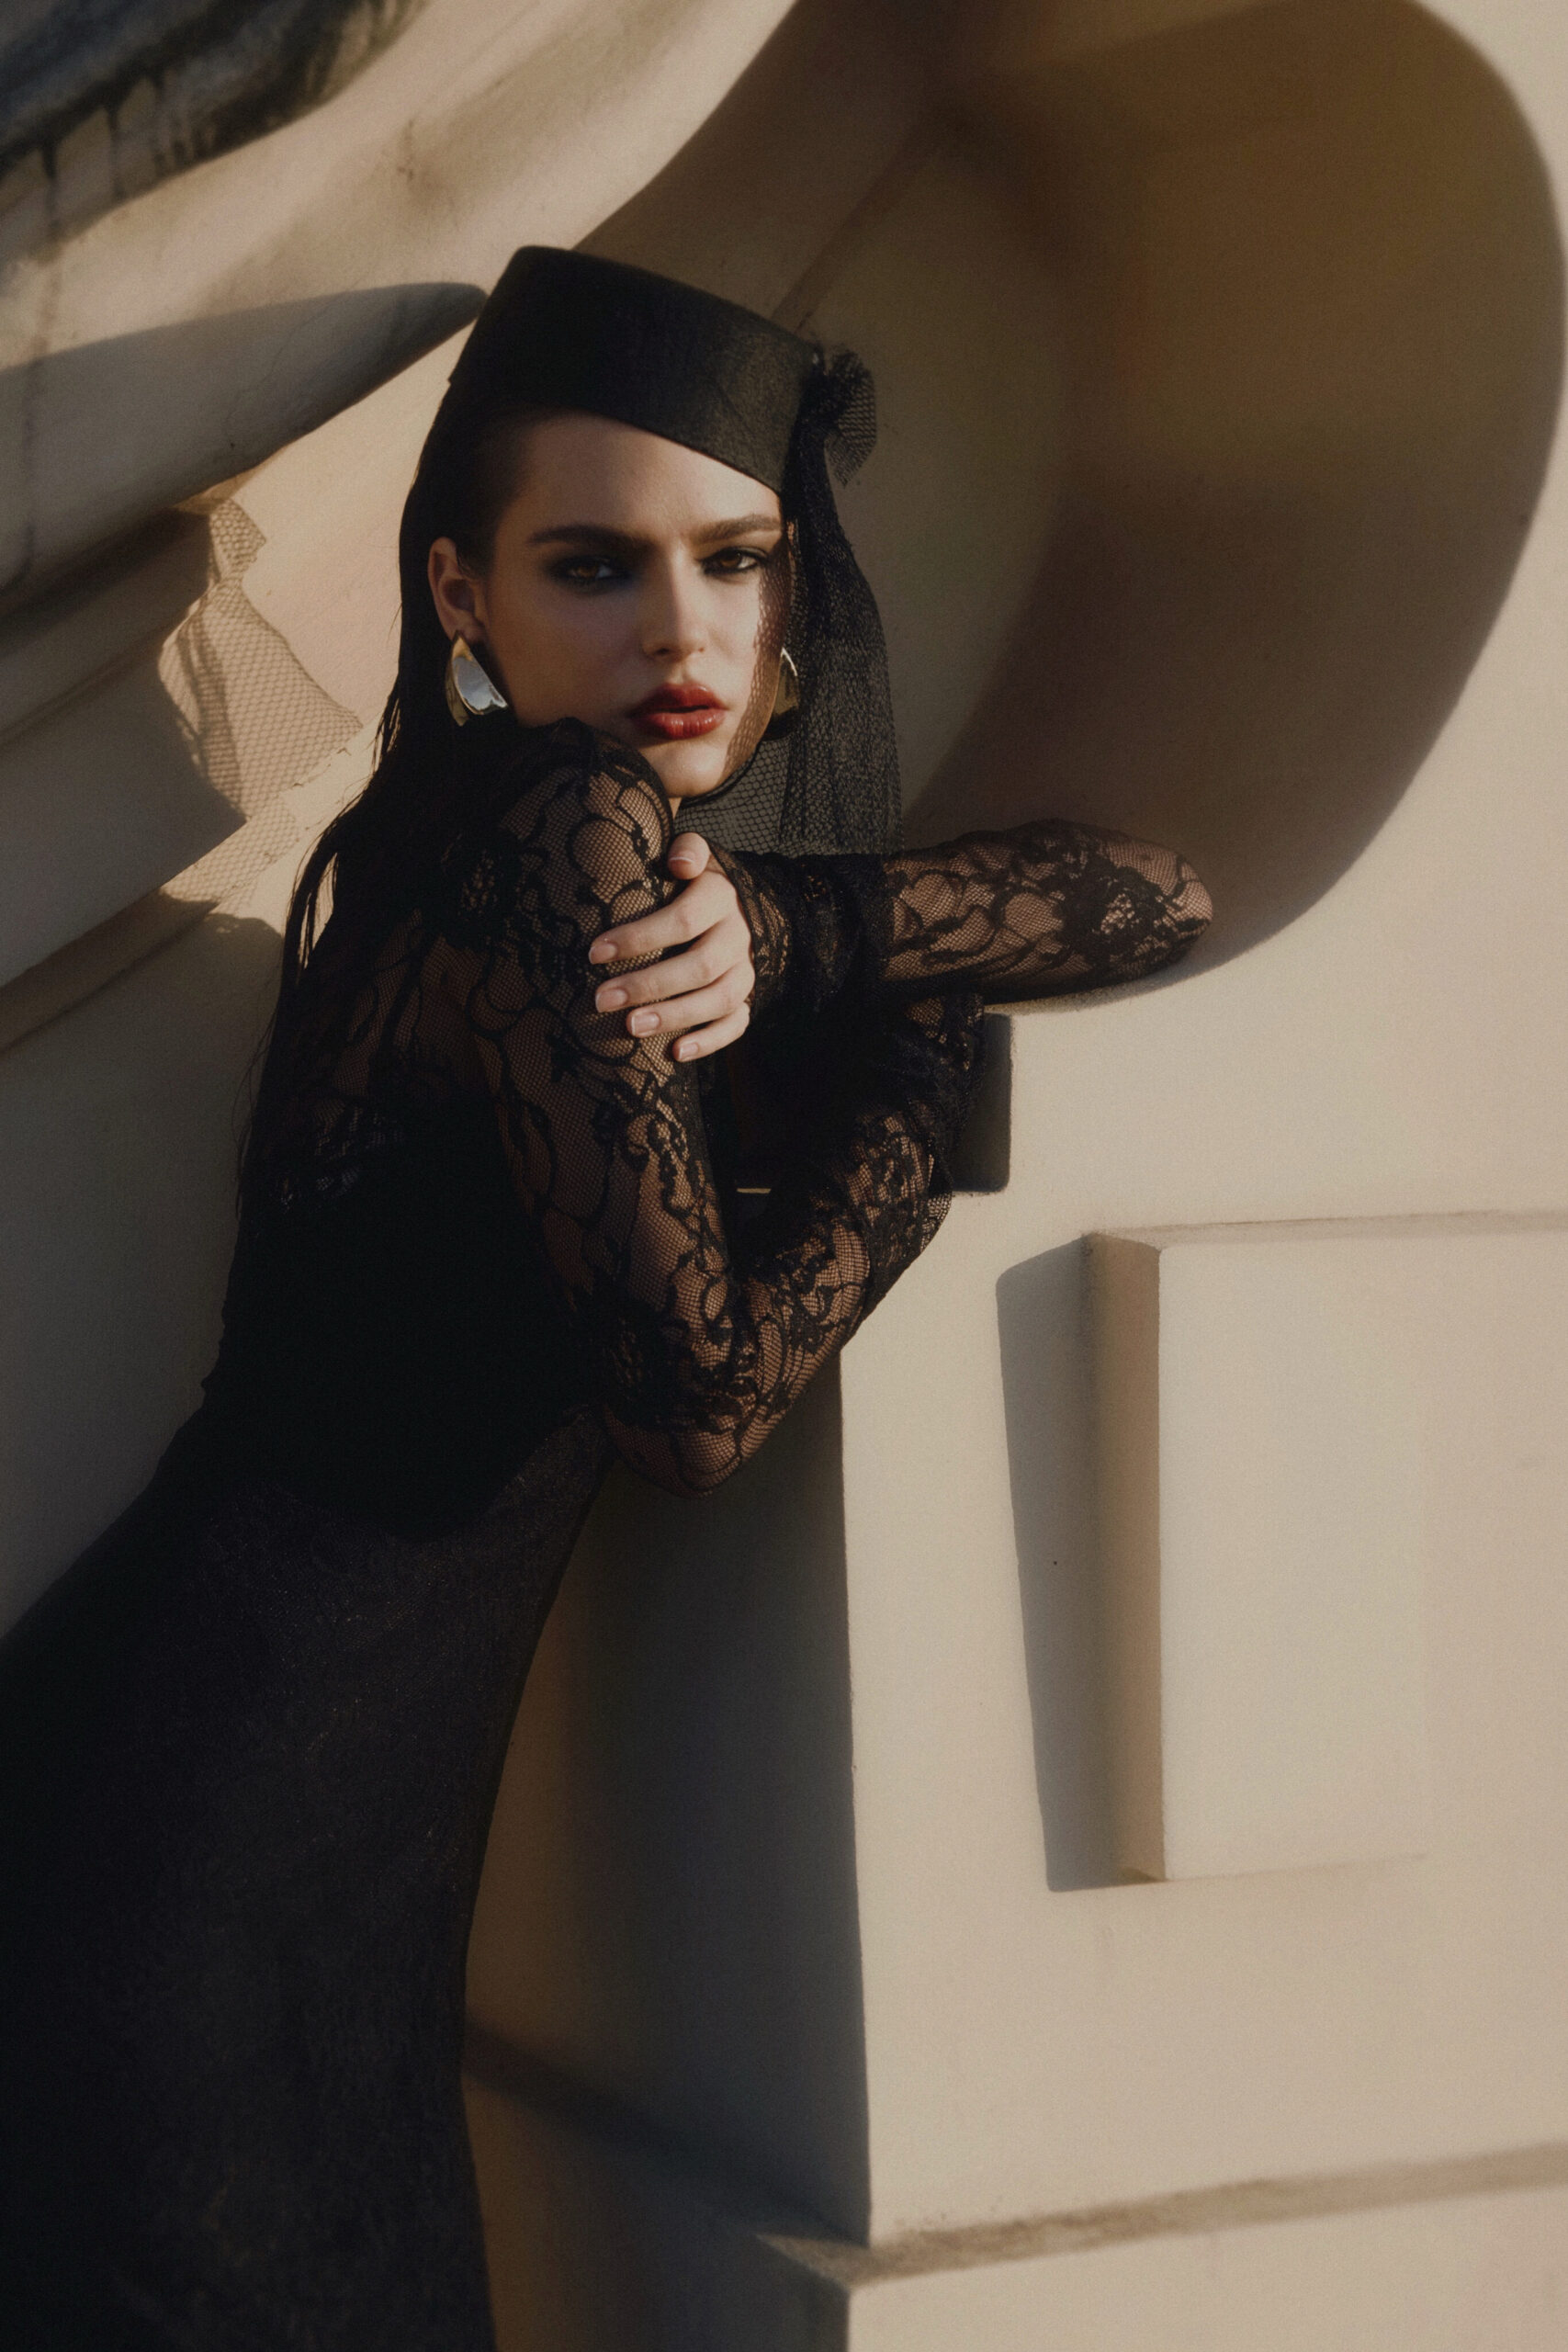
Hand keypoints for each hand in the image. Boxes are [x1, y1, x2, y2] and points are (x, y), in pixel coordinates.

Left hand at [588, 832, 753, 1060]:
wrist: (730, 904)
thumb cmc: (687, 881)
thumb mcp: (689, 854)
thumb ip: (686, 850)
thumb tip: (679, 863)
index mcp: (720, 897)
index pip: (683, 919)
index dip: (639, 937)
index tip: (594, 954)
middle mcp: (738, 935)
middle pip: (700, 965)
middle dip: (649, 985)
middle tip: (602, 1000)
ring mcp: (745, 969)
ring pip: (721, 999)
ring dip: (675, 1016)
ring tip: (631, 1028)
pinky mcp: (746, 997)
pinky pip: (737, 1024)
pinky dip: (709, 1041)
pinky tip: (674, 1052)